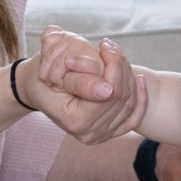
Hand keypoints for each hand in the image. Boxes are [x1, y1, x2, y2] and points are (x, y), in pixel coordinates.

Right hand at [20, 32, 145, 144]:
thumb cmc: (43, 77)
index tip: (104, 45)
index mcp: (75, 121)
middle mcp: (90, 134)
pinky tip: (139, 78)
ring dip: (128, 75)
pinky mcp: (111, 132)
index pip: (109, 93)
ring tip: (116, 55)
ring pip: (130, 102)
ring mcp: (102, 135)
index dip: (113, 65)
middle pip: (122, 97)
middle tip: (109, 46)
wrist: (40, 90)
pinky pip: (134, 116)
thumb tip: (108, 89)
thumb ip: (80, 80)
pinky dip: (140, 97)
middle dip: (120, 66)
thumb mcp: (54, 72)